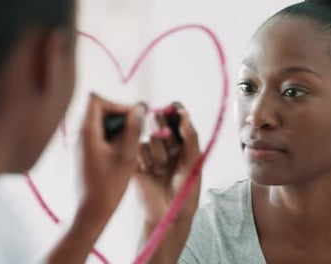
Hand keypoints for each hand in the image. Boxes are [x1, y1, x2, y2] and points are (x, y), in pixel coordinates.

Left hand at [81, 94, 144, 209]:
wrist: (88, 213)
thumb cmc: (108, 187)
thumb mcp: (127, 156)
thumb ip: (133, 129)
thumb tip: (139, 108)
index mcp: (86, 133)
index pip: (95, 100)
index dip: (116, 104)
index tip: (132, 117)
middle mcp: (78, 135)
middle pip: (97, 110)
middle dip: (118, 116)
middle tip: (135, 130)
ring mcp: (78, 145)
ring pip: (97, 124)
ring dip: (115, 128)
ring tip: (130, 144)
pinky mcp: (80, 155)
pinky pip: (95, 136)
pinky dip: (109, 138)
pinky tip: (121, 154)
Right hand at [135, 103, 201, 224]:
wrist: (167, 214)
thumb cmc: (185, 191)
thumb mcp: (194, 162)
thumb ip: (190, 137)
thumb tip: (184, 114)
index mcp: (183, 144)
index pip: (177, 120)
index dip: (175, 111)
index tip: (174, 107)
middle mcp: (166, 145)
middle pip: (159, 122)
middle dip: (163, 126)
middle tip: (168, 136)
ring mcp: (150, 153)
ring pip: (150, 137)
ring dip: (158, 152)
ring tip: (161, 169)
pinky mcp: (136, 161)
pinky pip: (138, 149)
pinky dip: (145, 159)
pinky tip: (150, 171)